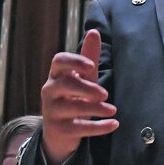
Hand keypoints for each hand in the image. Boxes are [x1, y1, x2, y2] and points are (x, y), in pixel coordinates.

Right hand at [40, 29, 116, 164]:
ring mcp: (52, 111)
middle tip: (105, 93)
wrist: (59, 133)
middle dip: (86, 88)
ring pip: (72, 108)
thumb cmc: (72, 98)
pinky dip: (98, 127)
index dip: (74, 61)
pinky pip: (79, 128)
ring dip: (96, 108)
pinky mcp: (58, 130)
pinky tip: (114, 124)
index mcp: (56, 75)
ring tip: (113, 110)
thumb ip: (89, 58)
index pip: (59, 61)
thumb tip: (94, 31)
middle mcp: (50, 91)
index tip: (91, 66)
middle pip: (66, 84)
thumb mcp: (82, 78)